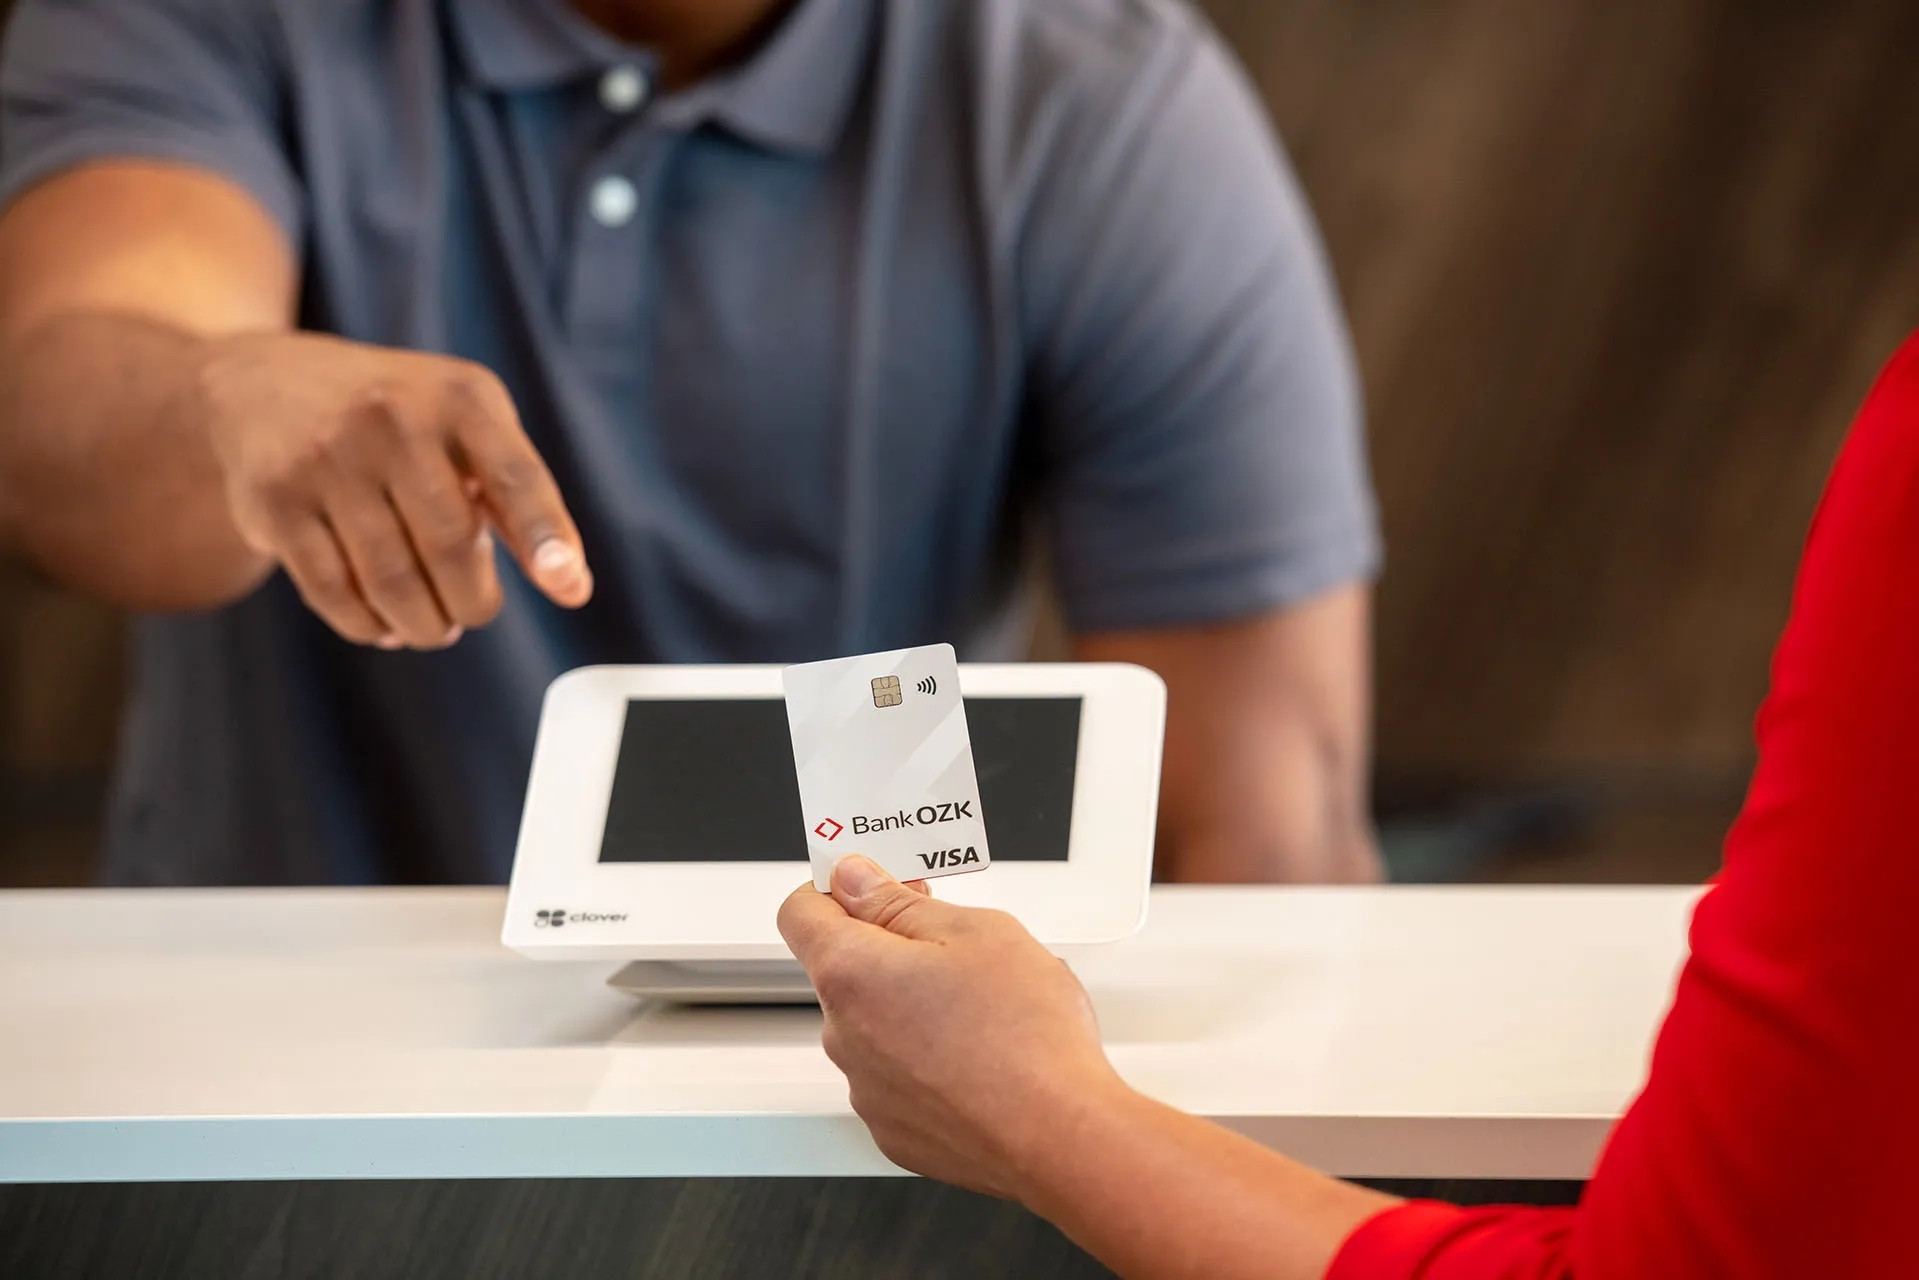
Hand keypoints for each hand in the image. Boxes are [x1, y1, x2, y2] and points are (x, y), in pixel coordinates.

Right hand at [197, 331, 590, 648]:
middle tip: (472, 613)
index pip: (515, 475)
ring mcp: (327, 457)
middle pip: (451, 547)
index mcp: (460, 399)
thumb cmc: (400, 421)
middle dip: (473, 603)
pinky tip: (382, 625)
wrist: (264, 385)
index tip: (569, 586)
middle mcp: (392, 418)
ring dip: (423, 625)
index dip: (545, 534)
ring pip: (391, 582)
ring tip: (433, 627)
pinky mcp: (276, 500)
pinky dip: (367, 625)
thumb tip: (571, 587)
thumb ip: (517, 498)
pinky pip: (333, 592)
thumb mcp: (466, 424)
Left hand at [778, 856, 1130, 1197]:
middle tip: (955, 945)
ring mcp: (867, 1090)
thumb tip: (852, 880)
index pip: (799, 913)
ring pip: (876, 1025)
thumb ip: (898, 901)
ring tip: (982, 1011)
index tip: (872, 884)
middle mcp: (844, 1036)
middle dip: (890, 949)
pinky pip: (898, 1077)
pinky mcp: (894, 1130)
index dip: (834, 888)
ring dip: (912, 1007)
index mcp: (851, 974)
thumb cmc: (1026, 1035)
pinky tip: (979, 1057)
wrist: (1061, 1135)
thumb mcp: (974, 931)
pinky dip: (927, 1061)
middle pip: (846, 970)